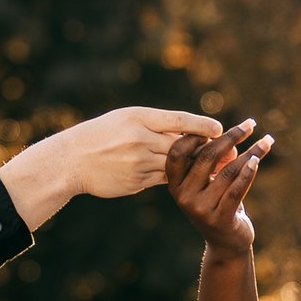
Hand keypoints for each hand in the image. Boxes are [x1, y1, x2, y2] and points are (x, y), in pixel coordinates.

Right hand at [0, 105, 221, 228]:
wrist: (71, 161)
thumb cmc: (100, 135)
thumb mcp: (124, 120)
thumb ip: (154, 125)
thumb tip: (186, 132)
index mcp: (138, 118)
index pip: (177, 120)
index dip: (201, 125)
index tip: (220, 129)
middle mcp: (140, 139)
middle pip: (181, 145)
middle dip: (206, 149)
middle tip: (229, 152)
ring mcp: (137, 162)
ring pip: (175, 165)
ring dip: (195, 168)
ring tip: (215, 168)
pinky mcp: (135, 181)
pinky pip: (162, 179)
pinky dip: (175, 178)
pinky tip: (187, 180)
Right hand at [166, 116, 275, 252]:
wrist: (226, 243)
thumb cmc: (218, 204)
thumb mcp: (210, 182)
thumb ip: (215, 160)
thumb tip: (234, 140)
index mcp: (175, 184)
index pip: (177, 153)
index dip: (194, 135)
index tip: (217, 124)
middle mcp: (184, 197)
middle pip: (206, 157)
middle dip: (231, 137)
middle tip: (250, 124)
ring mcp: (201, 209)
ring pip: (228, 172)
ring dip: (250, 153)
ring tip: (266, 141)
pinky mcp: (221, 219)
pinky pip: (237, 190)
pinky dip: (249, 172)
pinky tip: (258, 159)